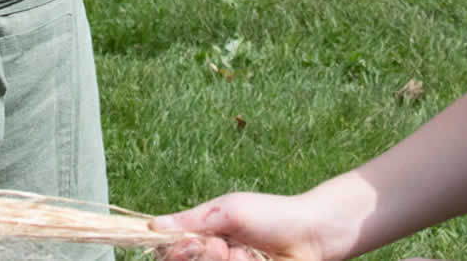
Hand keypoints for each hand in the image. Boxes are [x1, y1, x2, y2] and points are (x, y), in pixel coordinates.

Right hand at [150, 193, 335, 260]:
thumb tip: (152, 225)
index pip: (171, 252)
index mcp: (205, 236)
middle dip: (204, 258)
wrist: (313, 234)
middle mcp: (214, 257)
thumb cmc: (271, 215)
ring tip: (247, 254)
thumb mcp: (228, 211)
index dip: (175, 253)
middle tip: (223, 247)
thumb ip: (191, 221)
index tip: (189, 245)